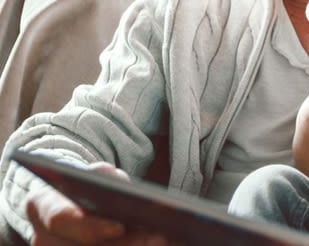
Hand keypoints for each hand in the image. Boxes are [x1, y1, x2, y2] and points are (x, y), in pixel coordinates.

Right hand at [26, 162, 171, 245]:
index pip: (61, 218)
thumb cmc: (86, 185)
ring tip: (163, 241)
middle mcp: (42, 237)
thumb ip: (105, 176)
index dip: (90, 226)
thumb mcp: (94, 173)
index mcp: (41, 204)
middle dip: (124, 245)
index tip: (120, 227)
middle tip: (159, 238)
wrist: (68, 201)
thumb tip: (118, 183)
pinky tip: (156, 243)